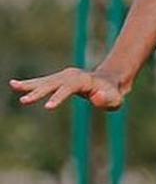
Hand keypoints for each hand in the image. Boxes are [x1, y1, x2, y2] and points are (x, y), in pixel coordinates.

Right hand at [10, 67, 124, 110]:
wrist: (110, 82)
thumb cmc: (113, 93)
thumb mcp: (115, 99)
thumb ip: (106, 99)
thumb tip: (95, 97)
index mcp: (83, 80)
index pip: (68, 89)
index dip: (58, 98)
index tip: (47, 107)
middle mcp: (70, 76)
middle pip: (52, 84)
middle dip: (39, 92)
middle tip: (25, 101)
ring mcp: (63, 76)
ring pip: (44, 81)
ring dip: (29, 85)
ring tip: (13, 85)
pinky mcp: (59, 80)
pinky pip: (43, 82)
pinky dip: (30, 84)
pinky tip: (15, 85)